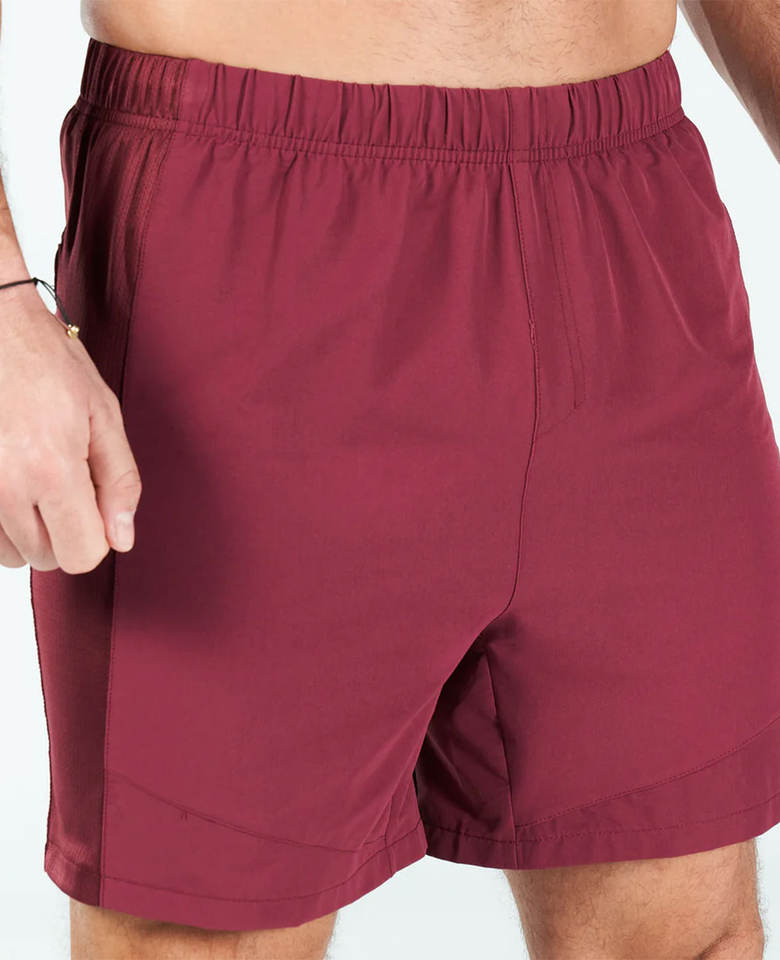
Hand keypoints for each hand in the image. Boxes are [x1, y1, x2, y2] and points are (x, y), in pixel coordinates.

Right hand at [0, 281, 141, 572]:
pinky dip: (0, 520)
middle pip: (46, 558)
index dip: (97, 535)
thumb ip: (119, 482)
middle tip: (62, 479)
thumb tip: (122, 538)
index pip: (81, 555)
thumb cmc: (48, 362)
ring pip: (10, 554)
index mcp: (51, 468)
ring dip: (28, 530)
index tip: (93, 502)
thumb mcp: (103, 415)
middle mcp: (5, 486)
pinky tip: (11, 479)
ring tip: (32, 477)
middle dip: (63, 531)